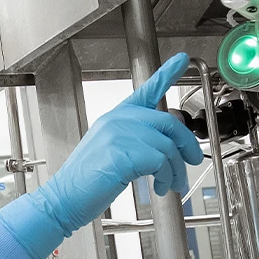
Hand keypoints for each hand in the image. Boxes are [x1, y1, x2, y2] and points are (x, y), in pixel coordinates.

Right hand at [37, 52, 202, 234]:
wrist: (64, 198)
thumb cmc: (86, 181)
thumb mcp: (111, 152)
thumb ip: (136, 141)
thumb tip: (167, 144)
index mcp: (114, 117)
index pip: (145, 91)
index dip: (167, 73)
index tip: (181, 60)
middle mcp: (117, 121)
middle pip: (168, 123)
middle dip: (187, 146)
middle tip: (193, 162)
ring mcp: (119, 135)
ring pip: (167, 147)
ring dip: (175, 170)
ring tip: (169, 183)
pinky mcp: (123, 153)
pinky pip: (160, 162)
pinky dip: (165, 177)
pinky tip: (157, 186)